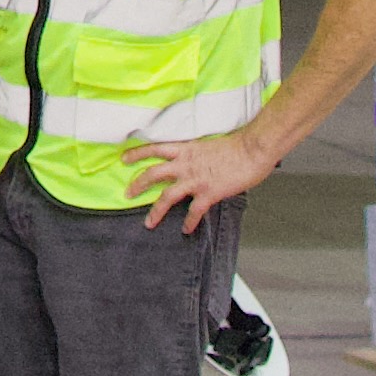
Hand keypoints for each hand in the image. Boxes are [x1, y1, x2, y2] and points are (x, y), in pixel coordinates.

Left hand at [121, 123, 270, 231]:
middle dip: (138, 184)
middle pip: (153, 173)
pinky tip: (185, 229)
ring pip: (167, 196)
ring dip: (156, 210)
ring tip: (148, 223)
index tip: (124, 158)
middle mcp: (186, 164)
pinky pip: (194, 211)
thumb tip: (195, 163)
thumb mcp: (208, 145)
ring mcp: (196, 179)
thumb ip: (197, 155)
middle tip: (127, 193)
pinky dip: (189, 222)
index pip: (155, 148)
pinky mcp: (208, 193)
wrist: (251, 149)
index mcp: (186, 150)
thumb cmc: (236, 145)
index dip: (137, 153)